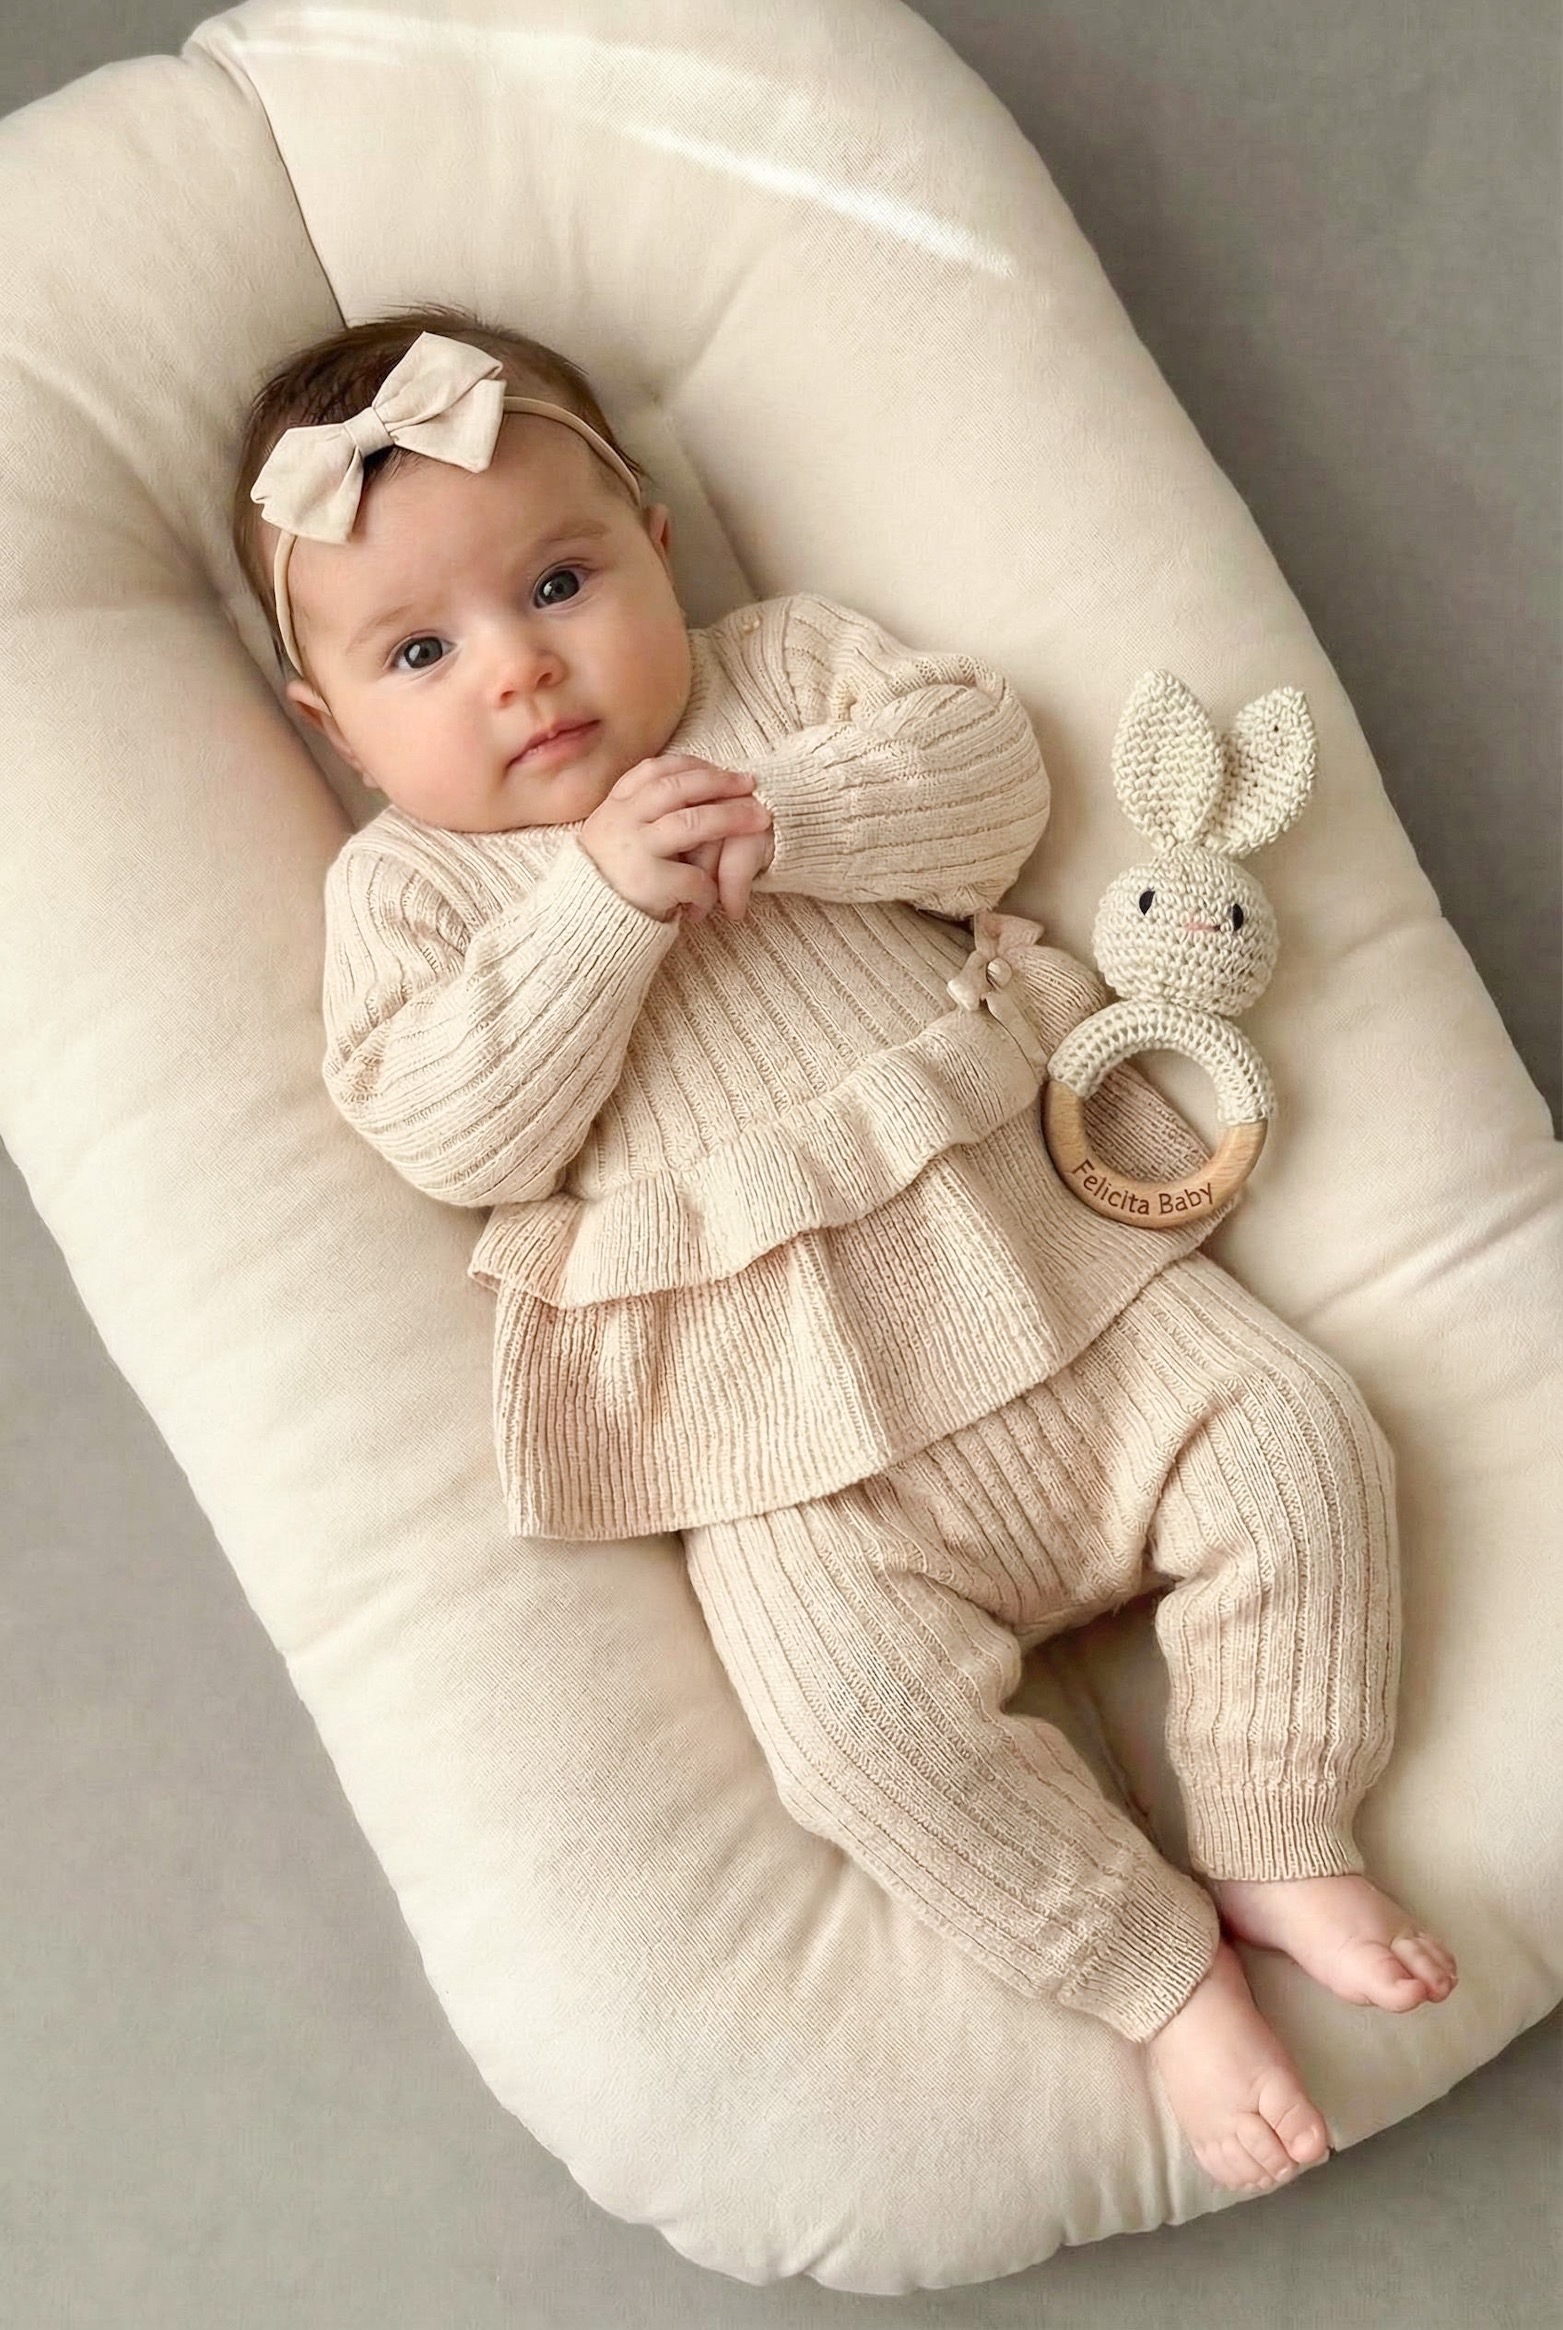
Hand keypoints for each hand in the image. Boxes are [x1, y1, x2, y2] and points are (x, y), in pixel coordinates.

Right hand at [579, 754, 771, 922]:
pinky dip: (708, 887)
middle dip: (720, 782)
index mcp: (614, 808)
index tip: (719, 769)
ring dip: (732, 818)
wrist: (582, 929)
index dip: (691, 765)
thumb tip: (689, 788)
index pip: (655, 771)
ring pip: (693, 823)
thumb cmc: (607, 885)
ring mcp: (634, 851)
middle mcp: (622, 822)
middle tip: (750, 784)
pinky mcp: (647, 883)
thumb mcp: (612, 839)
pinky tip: (708, 898)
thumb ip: (639, 815)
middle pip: (679, 788)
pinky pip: (694, 876)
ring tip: (759, 820)